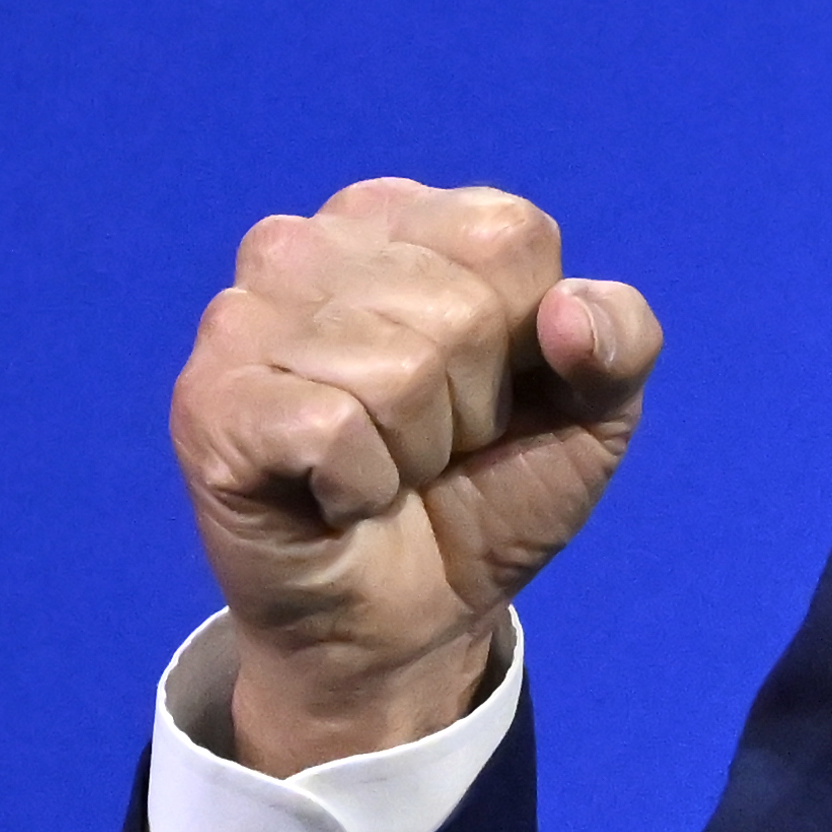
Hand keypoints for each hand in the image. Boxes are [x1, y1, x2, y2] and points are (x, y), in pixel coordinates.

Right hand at [167, 179, 663, 772]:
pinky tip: (334, 493)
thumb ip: (623, 338)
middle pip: (461, 310)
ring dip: (414, 450)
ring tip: (381, 464)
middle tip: (429, 442)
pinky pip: (331, 429)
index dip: (528, 336)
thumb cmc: (488, 487)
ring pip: (398, 371)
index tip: (494, 387)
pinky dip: (361, 484)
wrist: (411, 614)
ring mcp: (242, 316)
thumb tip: (568, 312)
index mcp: (402, 217)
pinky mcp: (208, 401)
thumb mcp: (595, 412)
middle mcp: (307, 243)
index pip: (511, 236)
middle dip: (471, 404)